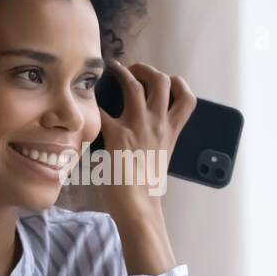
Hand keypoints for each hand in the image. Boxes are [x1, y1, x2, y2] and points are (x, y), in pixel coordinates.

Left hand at [97, 60, 196, 214]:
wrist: (139, 206)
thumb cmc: (148, 189)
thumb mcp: (161, 159)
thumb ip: (155, 141)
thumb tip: (143, 136)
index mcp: (171, 132)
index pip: (188, 99)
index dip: (179, 83)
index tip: (168, 80)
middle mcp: (158, 124)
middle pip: (161, 82)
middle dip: (147, 69)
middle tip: (134, 69)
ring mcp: (138, 127)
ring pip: (135, 85)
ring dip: (123, 72)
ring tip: (113, 69)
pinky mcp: (116, 135)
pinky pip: (103, 110)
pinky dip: (94, 103)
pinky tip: (88, 101)